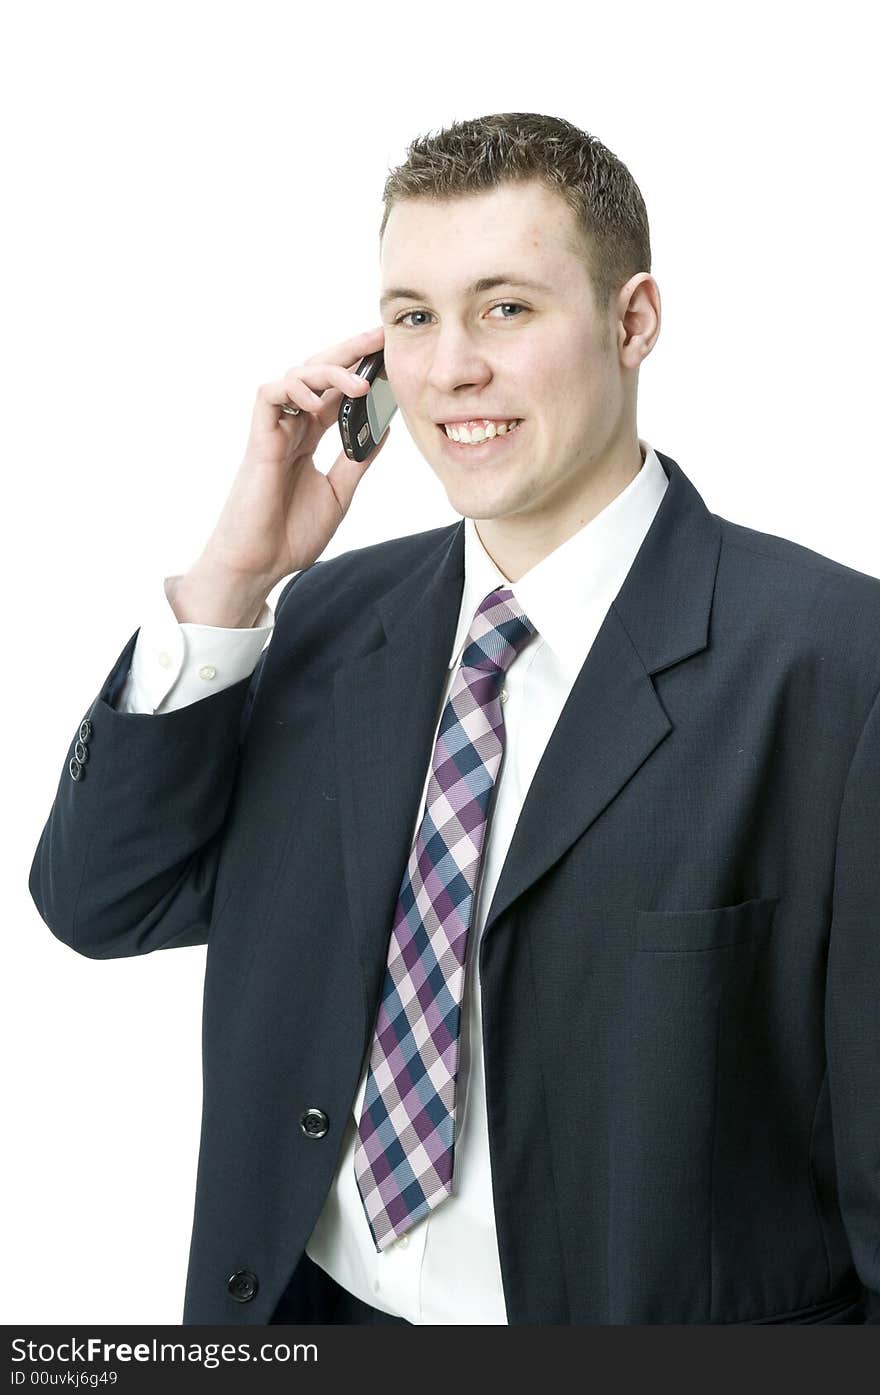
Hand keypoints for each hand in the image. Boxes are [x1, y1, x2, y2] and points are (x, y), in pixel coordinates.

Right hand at [196, 324, 389, 588]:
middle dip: (348, 351)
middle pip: (317, 374)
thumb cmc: (291, 534)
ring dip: (329, 372)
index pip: (335, 392)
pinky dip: (293, 389)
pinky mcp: (258, 440)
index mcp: (309, 439)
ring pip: (295, 377)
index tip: (388, 355)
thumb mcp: (339, 493)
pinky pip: (269, 396)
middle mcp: (291, 428)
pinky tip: (317, 400)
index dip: (359, 370)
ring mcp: (274, 431)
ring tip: (361, 383)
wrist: (260, 564)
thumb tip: (384, 427)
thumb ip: (357, 459)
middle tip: (379, 336)